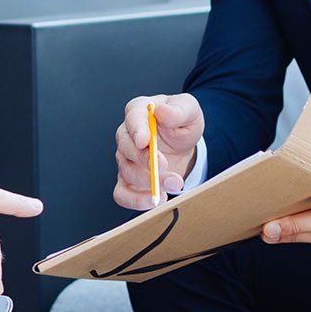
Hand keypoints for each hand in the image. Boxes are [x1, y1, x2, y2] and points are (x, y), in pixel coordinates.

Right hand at [114, 93, 203, 210]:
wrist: (182, 143)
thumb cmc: (181, 123)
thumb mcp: (188, 110)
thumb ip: (177, 110)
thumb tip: (160, 110)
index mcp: (139, 112)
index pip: (132, 118)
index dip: (137, 130)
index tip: (144, 141)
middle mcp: (127, 136)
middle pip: (126, 148)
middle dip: (146, 161)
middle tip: (167, 168)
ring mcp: (125, 159)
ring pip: (126, 172)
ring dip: (150, 182)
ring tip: (174, 183)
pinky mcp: (128, 179)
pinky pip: (121, 194)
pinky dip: (135, 200)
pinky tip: (154, 200)